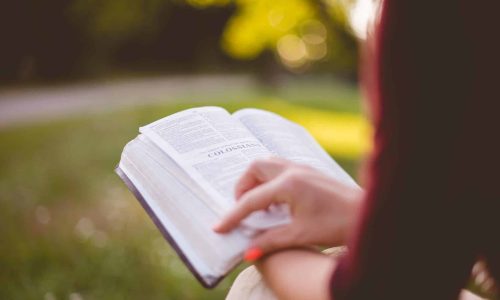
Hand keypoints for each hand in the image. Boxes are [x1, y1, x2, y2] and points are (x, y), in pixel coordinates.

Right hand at [213, 158, 362, 255]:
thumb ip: (271, 241)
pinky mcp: (310, 172)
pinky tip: (277, 201)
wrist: (368, 214)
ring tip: (258, 204)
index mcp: (289, 185)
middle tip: (242, 209)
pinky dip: (270, 181)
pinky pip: (280, 168)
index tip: (219, 227)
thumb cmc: (338, 224)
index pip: (251, 199)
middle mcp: (293, 171)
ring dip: (257, 181)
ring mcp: (302, 168)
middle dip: (243, 187)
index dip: (233, 215)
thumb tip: (248, 253)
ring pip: (268, 164)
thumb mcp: (301, 235)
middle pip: (255, 168)